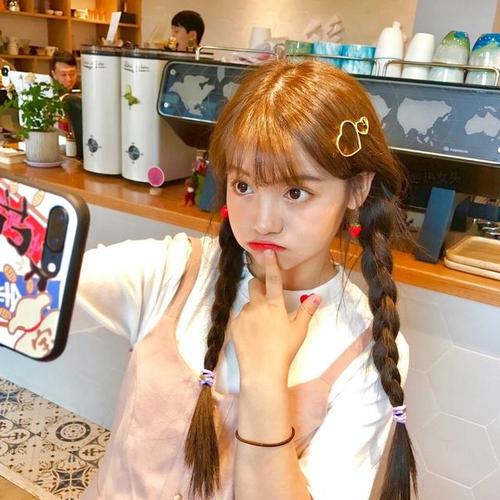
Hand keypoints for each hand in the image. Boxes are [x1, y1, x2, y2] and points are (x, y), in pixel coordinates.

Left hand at [229, 250, 320, 384]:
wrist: (262, 370)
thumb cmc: (284, 350)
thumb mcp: (299, 331)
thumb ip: (307, 311)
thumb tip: (318, 297)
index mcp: (274, 305)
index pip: (272, 279)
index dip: (270, 264)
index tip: (266, 251)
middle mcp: (256, 305)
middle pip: (253, 286)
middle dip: (258, 287)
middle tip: (266, 301)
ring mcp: (243, 315)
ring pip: (248, 305)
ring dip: (254, 310)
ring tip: (261, 330)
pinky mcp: (233, 326)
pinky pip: (239, 319)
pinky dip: (245, 323)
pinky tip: (252, 337)